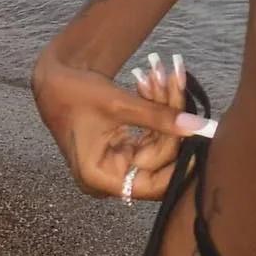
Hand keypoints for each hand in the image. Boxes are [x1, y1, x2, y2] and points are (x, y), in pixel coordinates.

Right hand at [32, 47, 197, 201]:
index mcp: (100, 177)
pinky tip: (155, 82)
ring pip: (156, 141)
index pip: (151, 184)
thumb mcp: (118, 104)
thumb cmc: (76, 94)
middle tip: (175, 79)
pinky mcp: (121, 147)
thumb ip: (158, 117)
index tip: (201, 139)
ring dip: (164, 107)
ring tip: (164, 71)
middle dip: (171, 119)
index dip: (179, 166)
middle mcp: (109, 177)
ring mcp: (116, 162)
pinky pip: (148, 133)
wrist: (54, 81)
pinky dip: (154, 109)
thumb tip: (197, 126)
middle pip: (157, 158)